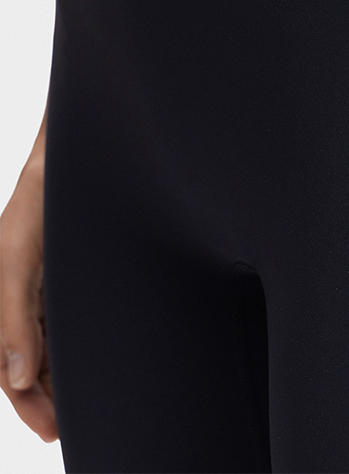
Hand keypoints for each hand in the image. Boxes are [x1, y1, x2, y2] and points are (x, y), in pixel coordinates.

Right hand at [0, 105, 58, 442]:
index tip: (51, 431)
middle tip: (71, 428)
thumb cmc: (38, 207)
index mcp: (0, 300)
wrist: (70, 166)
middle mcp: (19, 302)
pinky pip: (67, 324)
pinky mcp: (67, 280)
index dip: (27, 402)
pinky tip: (92, 365)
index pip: (8, 367)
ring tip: (85, 405)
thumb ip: (15, 321)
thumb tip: (19, 378)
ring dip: (63, 377)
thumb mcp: (19, 264)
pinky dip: (76, 348)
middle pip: (30, 364)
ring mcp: (44, 292)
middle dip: (47, 398)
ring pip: (51, 347)